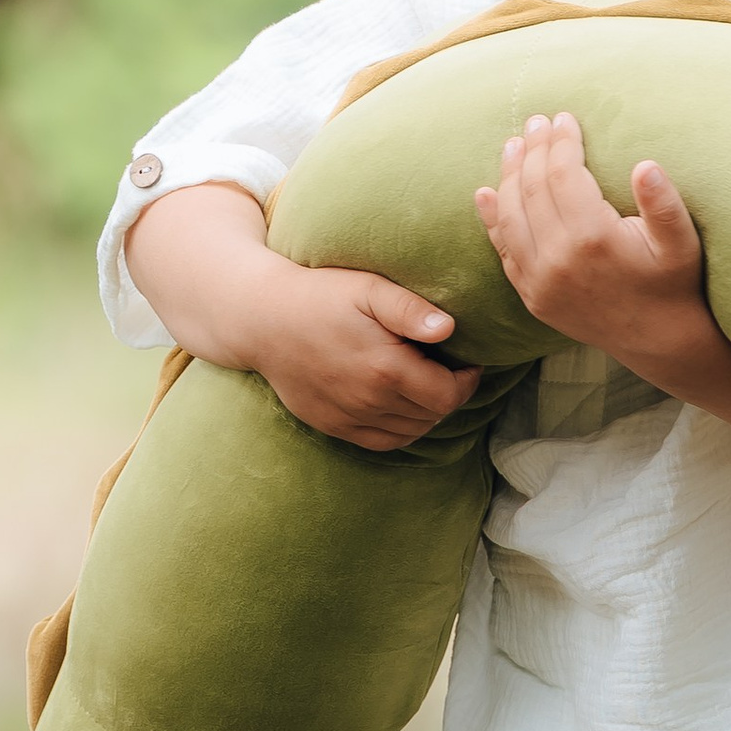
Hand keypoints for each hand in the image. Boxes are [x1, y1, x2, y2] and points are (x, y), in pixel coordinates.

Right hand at [125, 183, 475, 451]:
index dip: (466, 382)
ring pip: (409, 433)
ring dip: (427, 415)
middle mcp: (369, 401)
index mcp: (386, 368)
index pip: (447, 395)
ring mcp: (348, 418)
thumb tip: (448, 329)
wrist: (262, 319)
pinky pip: (380, 443)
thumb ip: (409, 308)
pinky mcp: (332, 426)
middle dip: (449, 397)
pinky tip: (401, 407)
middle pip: (431, 416)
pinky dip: (400, 431)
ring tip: (428, 389)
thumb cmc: (320, 295)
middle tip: (450, 373)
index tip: (468, 364)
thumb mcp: (367, 288)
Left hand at [473, 112, 704, 370]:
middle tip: (537, 122)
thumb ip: (664, 204)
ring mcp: (539, 282)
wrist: (661, 342)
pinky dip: (492, 219)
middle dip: (534, 150)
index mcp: (593, 239)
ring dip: (509, 176)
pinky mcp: (532, 297)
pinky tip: (487, 192)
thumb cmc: (675, 284)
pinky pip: (504, 251)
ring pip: (510, 216)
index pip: (563, 175)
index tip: (564, 118)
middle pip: (532, 190)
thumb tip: (646, 165)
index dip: (562, 142)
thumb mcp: (683, 243)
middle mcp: (558, 260)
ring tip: (513, 145)